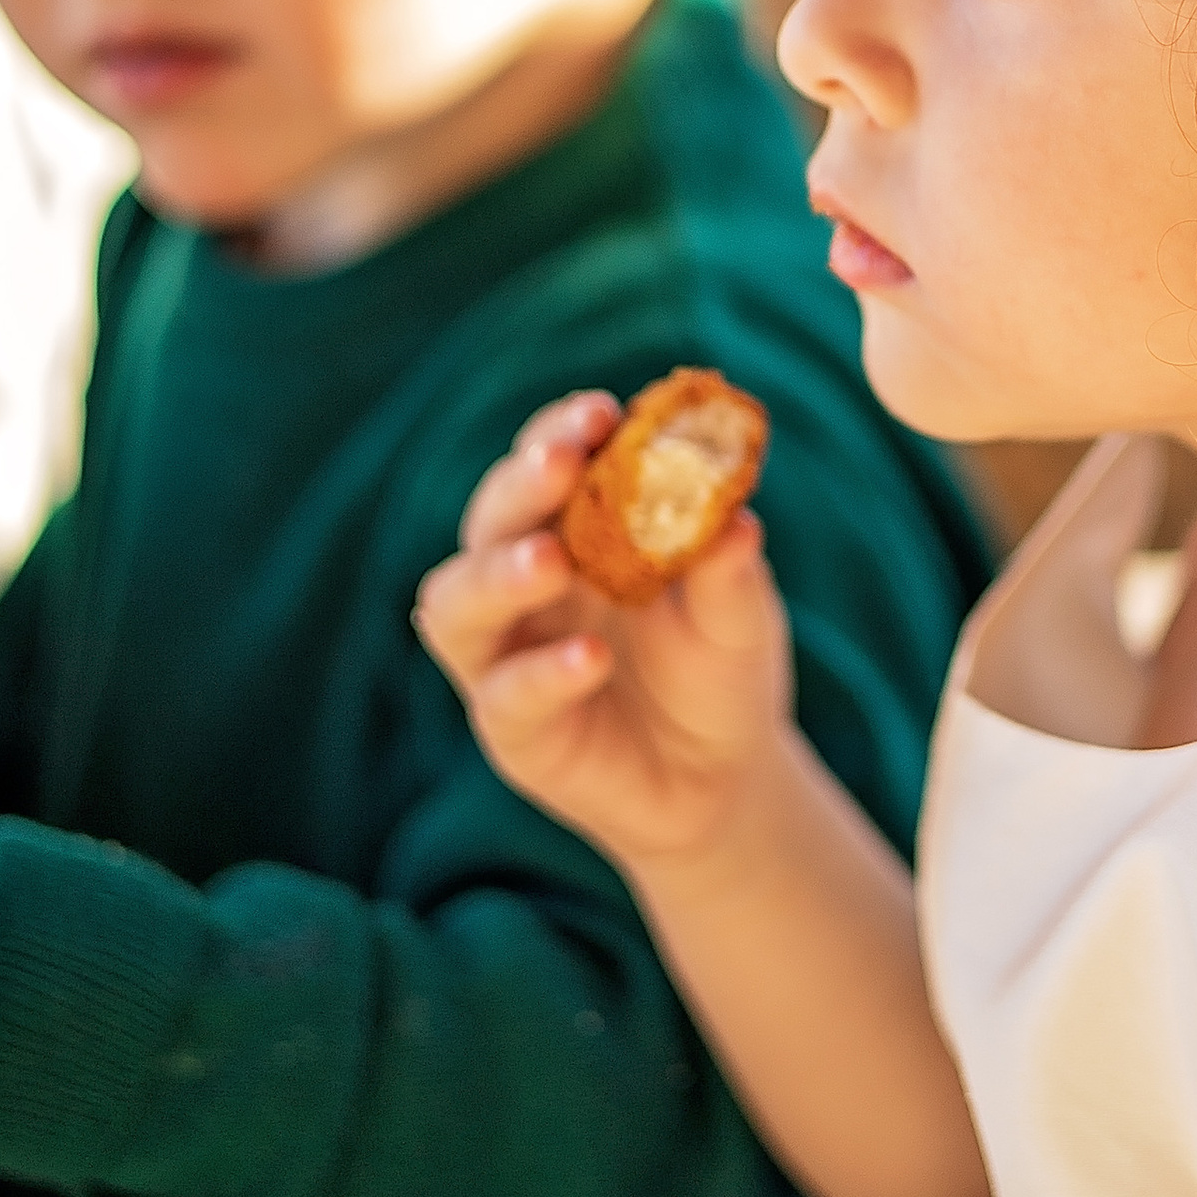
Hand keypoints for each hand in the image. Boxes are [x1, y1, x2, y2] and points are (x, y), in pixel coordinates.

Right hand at [414, 393, 793, 879]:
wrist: (723, 782)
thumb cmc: (720, 676)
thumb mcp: (741, 621)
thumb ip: (732, 574)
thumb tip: (738, 521)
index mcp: (574, 533)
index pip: (547, 463)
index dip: (561, 431)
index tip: (600, 413)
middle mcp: (525, 585)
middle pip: (489, 520)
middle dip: (519, 485)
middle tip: (559, 463)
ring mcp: (506, 657)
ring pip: (454, 604)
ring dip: (496, 573)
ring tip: (550, 560)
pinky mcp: (512, 731)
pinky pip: (504, 696)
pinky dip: (543, 672)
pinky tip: (591, 657)